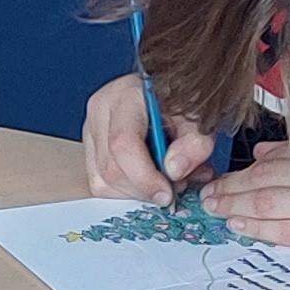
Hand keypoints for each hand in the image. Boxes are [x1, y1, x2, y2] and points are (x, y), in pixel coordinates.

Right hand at [82, 71, 213, 204]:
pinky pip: (99, 185)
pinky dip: (125, 192)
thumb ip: (195, 143)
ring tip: (160, 183)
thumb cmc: (181, 103)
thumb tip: (173, 171)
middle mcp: (100, 112)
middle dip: (143, 190)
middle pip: (110, 169)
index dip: (144, 177)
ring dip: (134, 194)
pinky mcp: (90, 149)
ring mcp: (90, 131)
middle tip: (171, 190)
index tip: (167, 194)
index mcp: (125, 95)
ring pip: (101, 183)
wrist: (166, 95)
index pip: (123, 144)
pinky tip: (145, 181)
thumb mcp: (199, 117)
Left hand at [214, 147, 289, 271]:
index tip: (220, 176)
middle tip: (203, 197)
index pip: (280, 158)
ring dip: (239, 210)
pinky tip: (243, 229)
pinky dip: (265, 231)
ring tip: (213, 212)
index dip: (245, 170)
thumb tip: (265, 152)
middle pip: (271, 182)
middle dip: (232, 190)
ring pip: (276, 207)